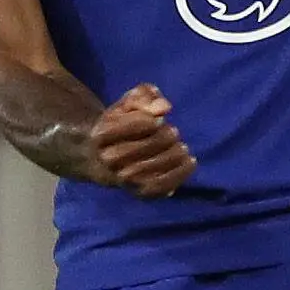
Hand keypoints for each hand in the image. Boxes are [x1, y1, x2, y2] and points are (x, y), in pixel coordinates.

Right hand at [92, 83, 194, 197]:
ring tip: (182, 147)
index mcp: (102, 134)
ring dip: (177, 153)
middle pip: (152, 143)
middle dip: (168, 136)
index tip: (159, 120)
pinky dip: (181, 174)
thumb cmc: (119, 123)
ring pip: (158, 165)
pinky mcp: (137, 192)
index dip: (153, 121)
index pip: (137, 124)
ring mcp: (123, 178)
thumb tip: (164, 108)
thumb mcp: (127, 102)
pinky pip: (162, 186)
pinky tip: (190, 162)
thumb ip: (144, 97)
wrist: (100, 156)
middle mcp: (109, 159)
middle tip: (173, 133)